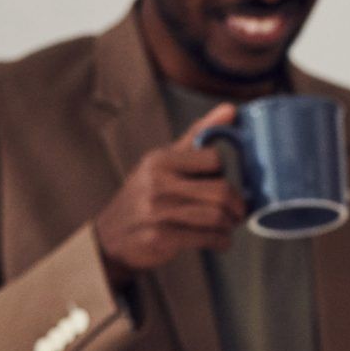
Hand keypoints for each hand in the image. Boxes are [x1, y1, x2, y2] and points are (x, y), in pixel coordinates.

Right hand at [91, 104, 245, 280]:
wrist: (110, 237)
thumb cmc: (144, 195)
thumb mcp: (163, 162)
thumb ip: (197, 136)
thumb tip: (231, 109)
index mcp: (160, 161)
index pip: (213, 159)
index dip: (225, 173)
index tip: (223, 184)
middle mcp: (158, 184)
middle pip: (221, 190)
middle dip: (237, 205)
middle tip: (238, 212)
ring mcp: (158, 212)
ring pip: (217, 216)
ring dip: (230, 225)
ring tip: (228, 226)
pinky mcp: (161, 238)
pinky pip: (206, 238)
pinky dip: (221, 241)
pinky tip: (219, 241)